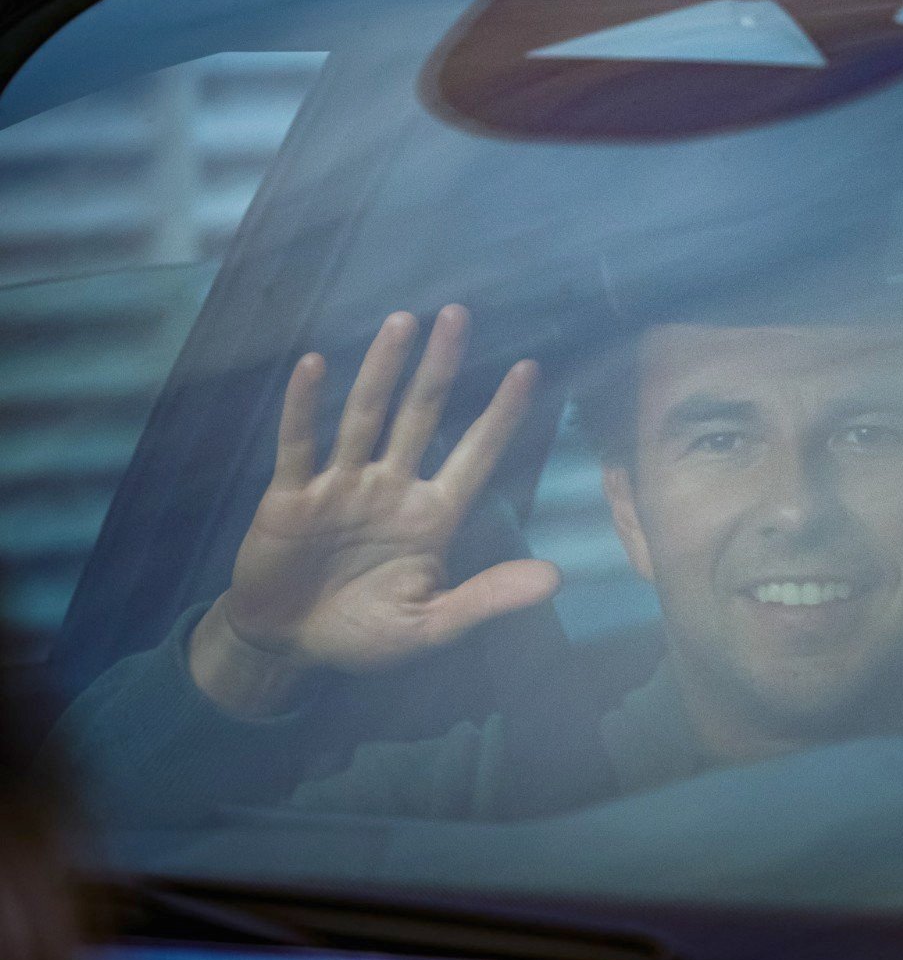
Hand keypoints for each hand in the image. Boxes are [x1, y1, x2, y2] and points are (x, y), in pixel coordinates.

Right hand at [190, 305, 559, 714]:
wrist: (289, 646)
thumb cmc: (366, 632)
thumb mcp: (433, 626)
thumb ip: (487, 599)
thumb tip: (556, 579)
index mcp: (432, 516)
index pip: (475, 456)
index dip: (500, 416)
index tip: (530, 370)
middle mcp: (392, 489)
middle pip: (421, 416)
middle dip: (440, 367)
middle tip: (458, 314)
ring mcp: (341, 487)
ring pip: (366, 417)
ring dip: (382, 370)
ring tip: (402, 322)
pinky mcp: (291, 496)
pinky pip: (299, 445)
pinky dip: (305, 407)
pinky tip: (314, 365)